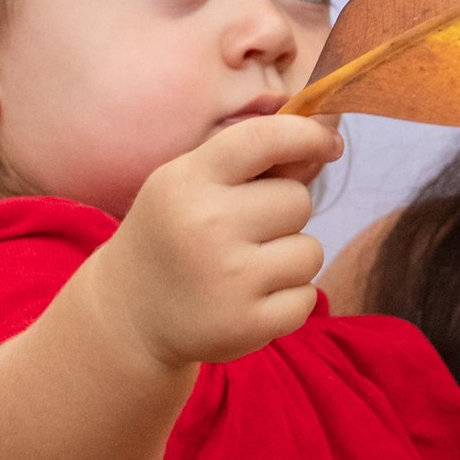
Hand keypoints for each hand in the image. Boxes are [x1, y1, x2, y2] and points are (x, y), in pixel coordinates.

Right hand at [93, 113, 340, 370]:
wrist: (129, 316)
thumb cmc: (175, 234)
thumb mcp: (192, 183)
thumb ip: (255, 158)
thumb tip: (328, 139)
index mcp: (188, 181)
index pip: (265, 139)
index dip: (309, 135)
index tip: (330, 146)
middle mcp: (206, 225)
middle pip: (298, 200)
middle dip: (284, 213)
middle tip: (245, 233)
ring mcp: (228, 279)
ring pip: (310, 251)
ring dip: (290, 258)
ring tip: (245, 268)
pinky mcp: (246, 325)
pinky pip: (307, 297)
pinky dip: (289, 298)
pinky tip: (249, 300)